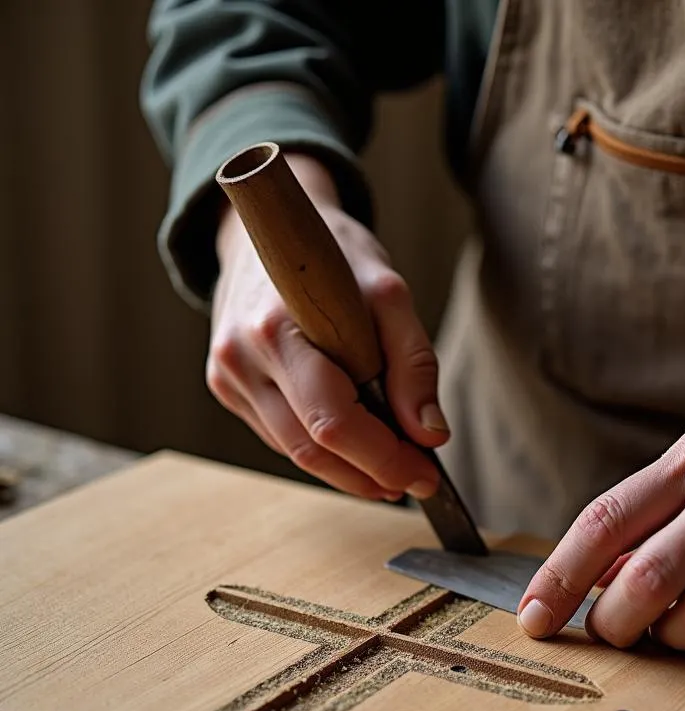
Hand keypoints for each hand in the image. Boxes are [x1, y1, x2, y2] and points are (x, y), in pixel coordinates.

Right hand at [208, 152, 445, 501]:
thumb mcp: (390, 293)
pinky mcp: (227, 387)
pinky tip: (356, 440)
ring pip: (295, 452)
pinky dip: (325, 449)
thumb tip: (429, 434)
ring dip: (351, 469)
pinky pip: (282, 438)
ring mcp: (227, 376)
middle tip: (417, 478)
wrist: (267, 229)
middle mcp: (241, 358)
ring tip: (394, 463)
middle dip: (372, 474)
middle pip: (312, 449)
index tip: (426, 474)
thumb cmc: (333, 255)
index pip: (333, 422)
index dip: (384, 459)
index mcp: (277, 328)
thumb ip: (414, 363)